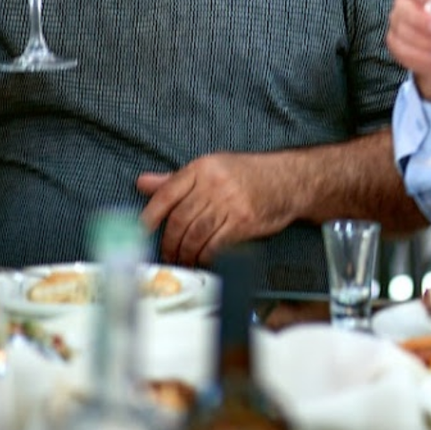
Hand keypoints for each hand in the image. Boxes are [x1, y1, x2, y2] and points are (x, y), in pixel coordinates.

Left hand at [138, 154, 294, 265]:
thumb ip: (176, 180)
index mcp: (202, 167)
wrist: (289, 181)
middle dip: (169, 243)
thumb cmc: (248, 175)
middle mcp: (214, 184)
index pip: (167, 193)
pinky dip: (205, 257)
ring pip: (195, 235)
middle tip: (167, 255)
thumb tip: (143, 183)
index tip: (141, 232)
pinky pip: (215, 245)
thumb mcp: (212, 169)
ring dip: (185, 254)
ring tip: (183, 261)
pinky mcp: (244, 222)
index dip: (150, 216)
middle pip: (179, 219)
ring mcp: (230, 203)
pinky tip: (203, 260)